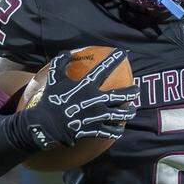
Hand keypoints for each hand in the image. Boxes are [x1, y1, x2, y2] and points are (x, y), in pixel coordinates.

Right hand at [22, 50, 139, 149]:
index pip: (103, 69)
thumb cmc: (50, 100)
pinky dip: (116, 131)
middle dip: (132, 92)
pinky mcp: (94, 129)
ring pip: (120, 114)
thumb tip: (67, 53)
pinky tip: (120, 129)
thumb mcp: (54, 78)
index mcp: (86, 86)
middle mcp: (95, 100)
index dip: (114, 59)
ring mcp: (96, 116)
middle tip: (137, 90)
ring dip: (129, 112)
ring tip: (133, 110)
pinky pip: (110, 131)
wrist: (45, 124)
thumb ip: (60, 63)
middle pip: (120, 95)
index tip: (124, 52)